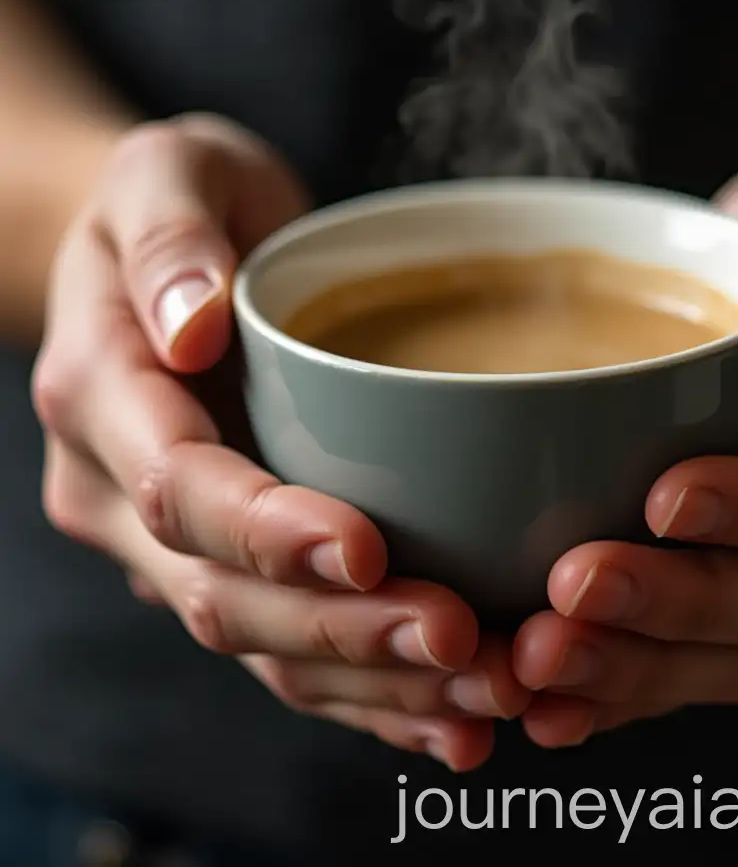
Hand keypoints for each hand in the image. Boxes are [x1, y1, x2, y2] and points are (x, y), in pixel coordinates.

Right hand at [32, 114, 528, 770]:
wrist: (175, 261)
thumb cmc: (184, 201)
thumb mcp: (169, 173)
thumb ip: (171, 236)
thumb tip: (191, 324)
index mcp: (103, 396)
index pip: (182, 487)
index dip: (269, 530)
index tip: (369, 547)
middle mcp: (125, 492)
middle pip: (225, 592)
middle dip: (341, 628)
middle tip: (457, 635)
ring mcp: (173, 544)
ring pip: (263, 646)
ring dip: (371, 681)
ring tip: (482, 692)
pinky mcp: (232, 564)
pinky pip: (291, 650)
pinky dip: (370, 693)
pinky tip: (450, 716)